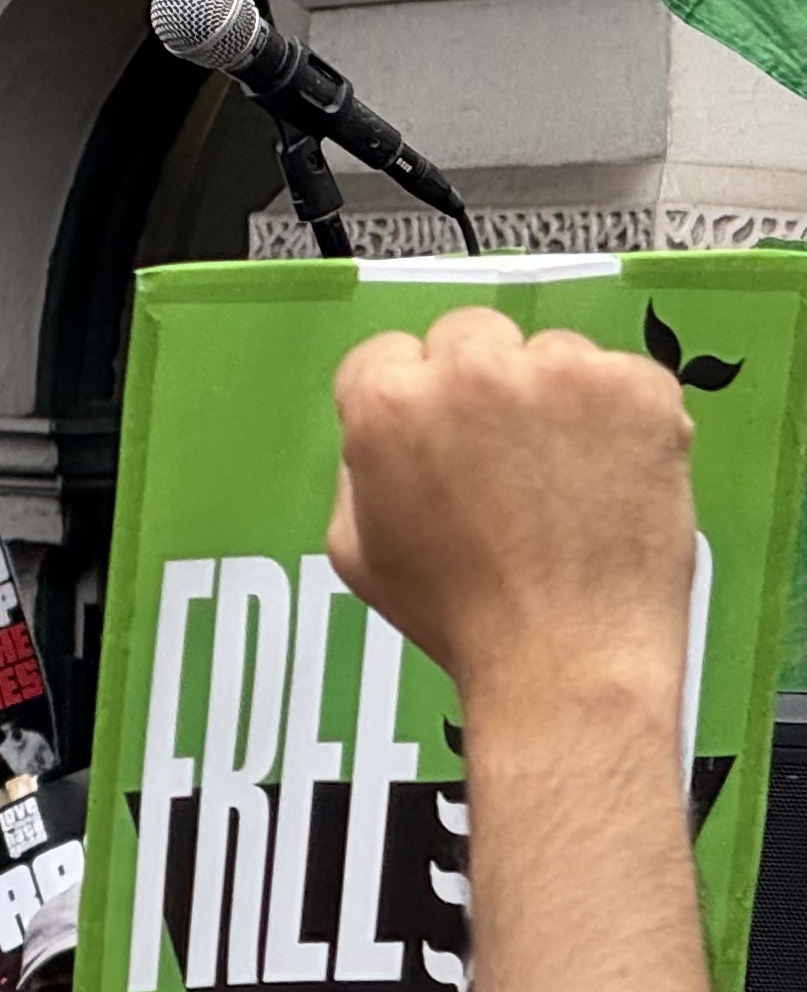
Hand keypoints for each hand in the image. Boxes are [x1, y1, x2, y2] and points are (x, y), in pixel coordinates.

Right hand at [327, 304, 694, 709]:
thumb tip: (383, 435)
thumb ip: (358, 468)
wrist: (567, 656)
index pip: (384, 354)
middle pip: (467, 335)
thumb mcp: (354, 548)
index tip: (433, 430)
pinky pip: (620, 377)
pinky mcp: (637, 389)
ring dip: (552, 398)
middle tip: (499, 452)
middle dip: (477, 382)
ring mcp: (562, 373)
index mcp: (388, 402)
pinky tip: (604, 477)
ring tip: (560, 477)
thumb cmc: (463, 616)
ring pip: (550, 354)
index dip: (406, 397)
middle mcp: (470, 370)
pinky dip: (618, 419)